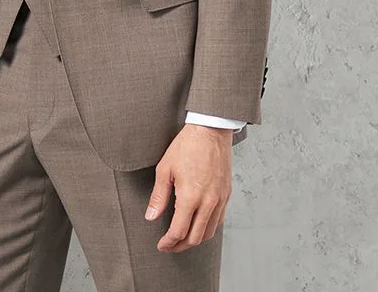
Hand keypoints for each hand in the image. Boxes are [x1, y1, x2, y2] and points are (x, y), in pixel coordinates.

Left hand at [145, 124, 232, 251]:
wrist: (210, 130)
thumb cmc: (187, 146)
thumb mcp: (165, 169)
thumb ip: (158, 196)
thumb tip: (151, 217)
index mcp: (190, 197)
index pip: (179, 231)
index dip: (168, 242)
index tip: (161, 245)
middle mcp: (208, 202)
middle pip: (195, 238)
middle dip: (179, 246)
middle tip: (169, 245)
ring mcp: (219, 199)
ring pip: (209, 233)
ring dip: (194, 240)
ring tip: (182, 239)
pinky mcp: (226, 195)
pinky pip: (219, 221)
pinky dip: (207, 228)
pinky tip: (198, 224)